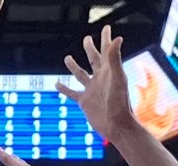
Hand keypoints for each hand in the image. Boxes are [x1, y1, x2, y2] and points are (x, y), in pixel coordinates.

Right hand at [59, 27, 134, 141]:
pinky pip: (72, 93)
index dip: (106, 39)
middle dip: (90, 49)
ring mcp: (92, 90)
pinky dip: (64, 89)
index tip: (106, 28)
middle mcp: (100, 78)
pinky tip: (57, 84)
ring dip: (74, 66)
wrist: (116, 125)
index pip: (107, 50)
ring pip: (80, 74)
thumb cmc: (120, 102)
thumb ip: (114, 58)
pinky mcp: (84, 102)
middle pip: (93, 59)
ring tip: (67, 58)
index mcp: (109, 71)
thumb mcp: (117, 78)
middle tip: (87, 39)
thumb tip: (117, 39)